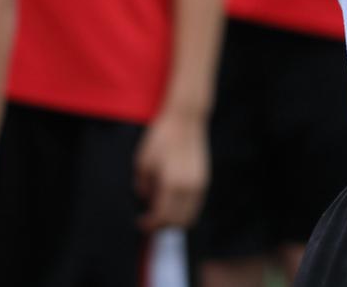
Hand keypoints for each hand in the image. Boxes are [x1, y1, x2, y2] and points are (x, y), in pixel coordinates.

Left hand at [134, 108, 209, 230]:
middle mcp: (188, 188)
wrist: (185, 119)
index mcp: (171, 184)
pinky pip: (196, 205)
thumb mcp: (143, 162)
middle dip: (162, 226)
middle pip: (177, 222)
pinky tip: (173, 202)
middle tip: (150, 221)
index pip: (162, 217)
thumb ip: (143, 187)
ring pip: (190, 216)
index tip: (140, 222)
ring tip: (161, 213)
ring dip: (175, 220)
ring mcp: (199, 184)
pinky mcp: (205, 179)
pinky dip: (184, 210)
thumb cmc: (161, 138)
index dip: (150, 225)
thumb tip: (146, 200)